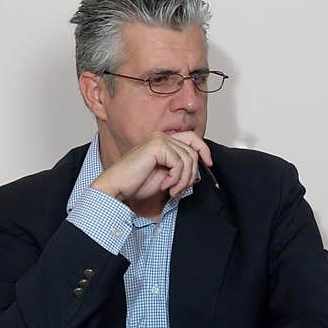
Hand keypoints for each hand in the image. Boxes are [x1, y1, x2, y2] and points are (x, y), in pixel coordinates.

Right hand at [92, 131, 213, 201]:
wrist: (117, 186)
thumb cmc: (136, 183)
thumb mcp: (165, 175)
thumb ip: (179, 168)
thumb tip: (198, 169)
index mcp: (162, 141)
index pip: (192, 138)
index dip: (204, 150)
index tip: (209, 164)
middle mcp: (161, 137)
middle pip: (192, 152)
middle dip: (191, 174)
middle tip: (180, 189)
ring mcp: (159, 140)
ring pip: (188, 159)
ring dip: (183, 180)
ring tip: (172, 190)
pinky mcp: (157, 146)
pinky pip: (179, 163)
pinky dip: (175, 178)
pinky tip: (165, 185)